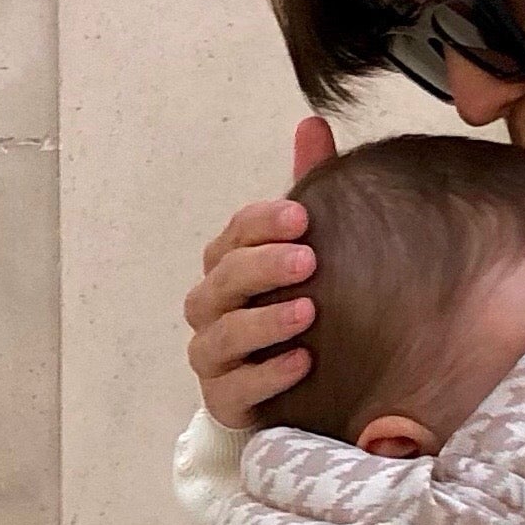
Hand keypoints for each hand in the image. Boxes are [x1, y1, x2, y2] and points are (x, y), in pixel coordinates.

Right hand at [185, 116, 338, 428]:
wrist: (301, 396)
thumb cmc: (299, 313)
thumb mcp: (310, 249)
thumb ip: (308, 187)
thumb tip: (312, 122)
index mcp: (228, 267)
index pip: (233, 235)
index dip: (260, 223)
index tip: (301, 215)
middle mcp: (212, 309)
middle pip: (222, 281)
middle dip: (262, 266)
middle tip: (309, 258)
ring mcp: (214, 358)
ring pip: (221, 335)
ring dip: (263, 321)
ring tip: (308, 311)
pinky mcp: (225, 402)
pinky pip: (236, 389)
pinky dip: (266, 375)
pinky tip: (302, 362)